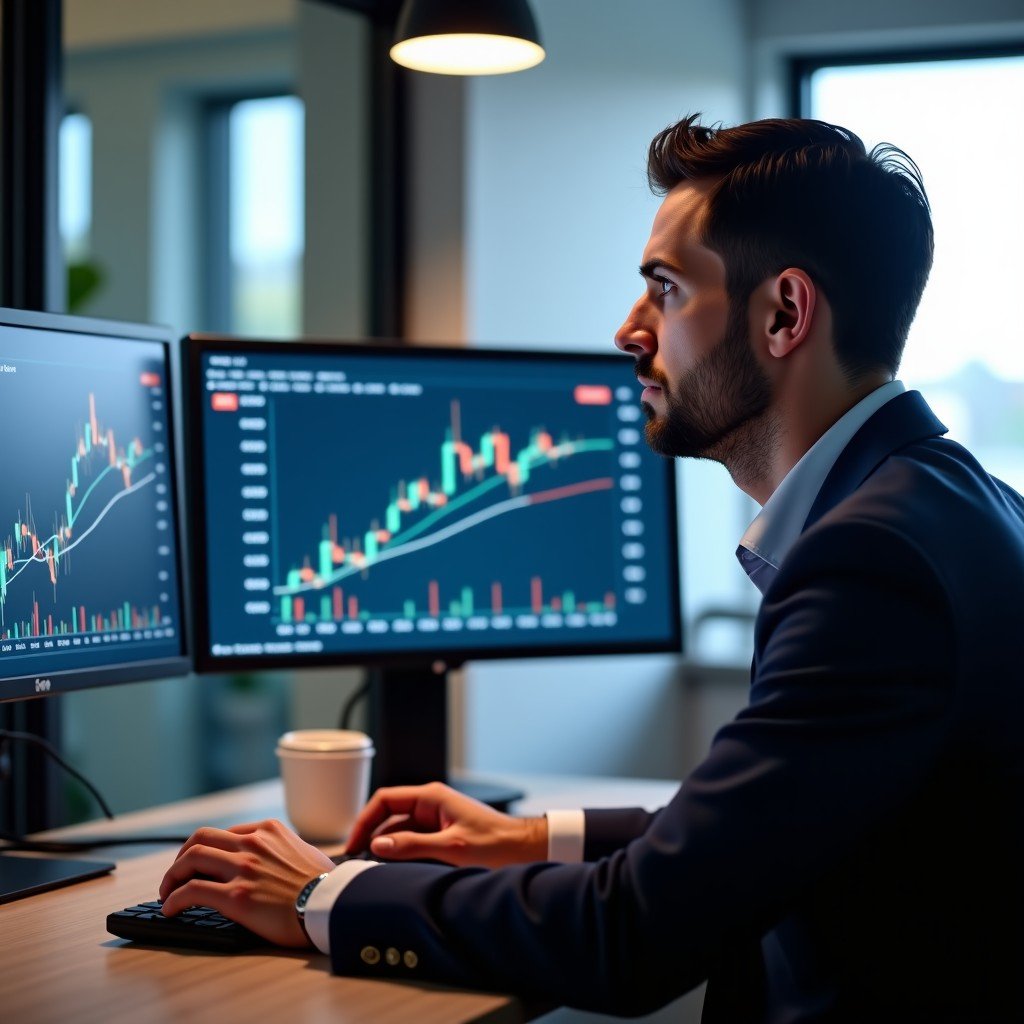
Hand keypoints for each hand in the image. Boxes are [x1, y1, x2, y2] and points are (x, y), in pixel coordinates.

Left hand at [158, 818, 335, 947]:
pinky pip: (192, 891)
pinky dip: (174, 899)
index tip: (199, 863)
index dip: (206, 848)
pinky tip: (171, 910)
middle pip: (200, 838)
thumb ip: (283, 849)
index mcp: (269, 830)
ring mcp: (243, 868)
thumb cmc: (325, 885)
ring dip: (172, 877)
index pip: (225, 832)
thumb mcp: (305, 851)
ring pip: (190, 859)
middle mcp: (253, 844)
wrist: (333, 904)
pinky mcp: (236, 896)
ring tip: (167, 893)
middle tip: (176, 875)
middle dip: (182, 856)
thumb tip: (276, 860)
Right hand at [343, 781, 546, 867]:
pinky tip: (395, 870)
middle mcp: (431, 804)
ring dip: (387, 847)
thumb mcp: (451, 846)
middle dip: (372, 836)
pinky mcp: (442, 834)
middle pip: (389, 816)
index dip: (365, 820)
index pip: (385, 800)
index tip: (353, 843)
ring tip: (373, 869)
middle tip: (358, 860)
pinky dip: (402, 853)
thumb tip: (377, 845)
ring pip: (400, 831)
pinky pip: (413, 841)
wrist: (523, 850)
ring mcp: (436, 819)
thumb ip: (412, 845)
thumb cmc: (495, 844)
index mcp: (431, 797)